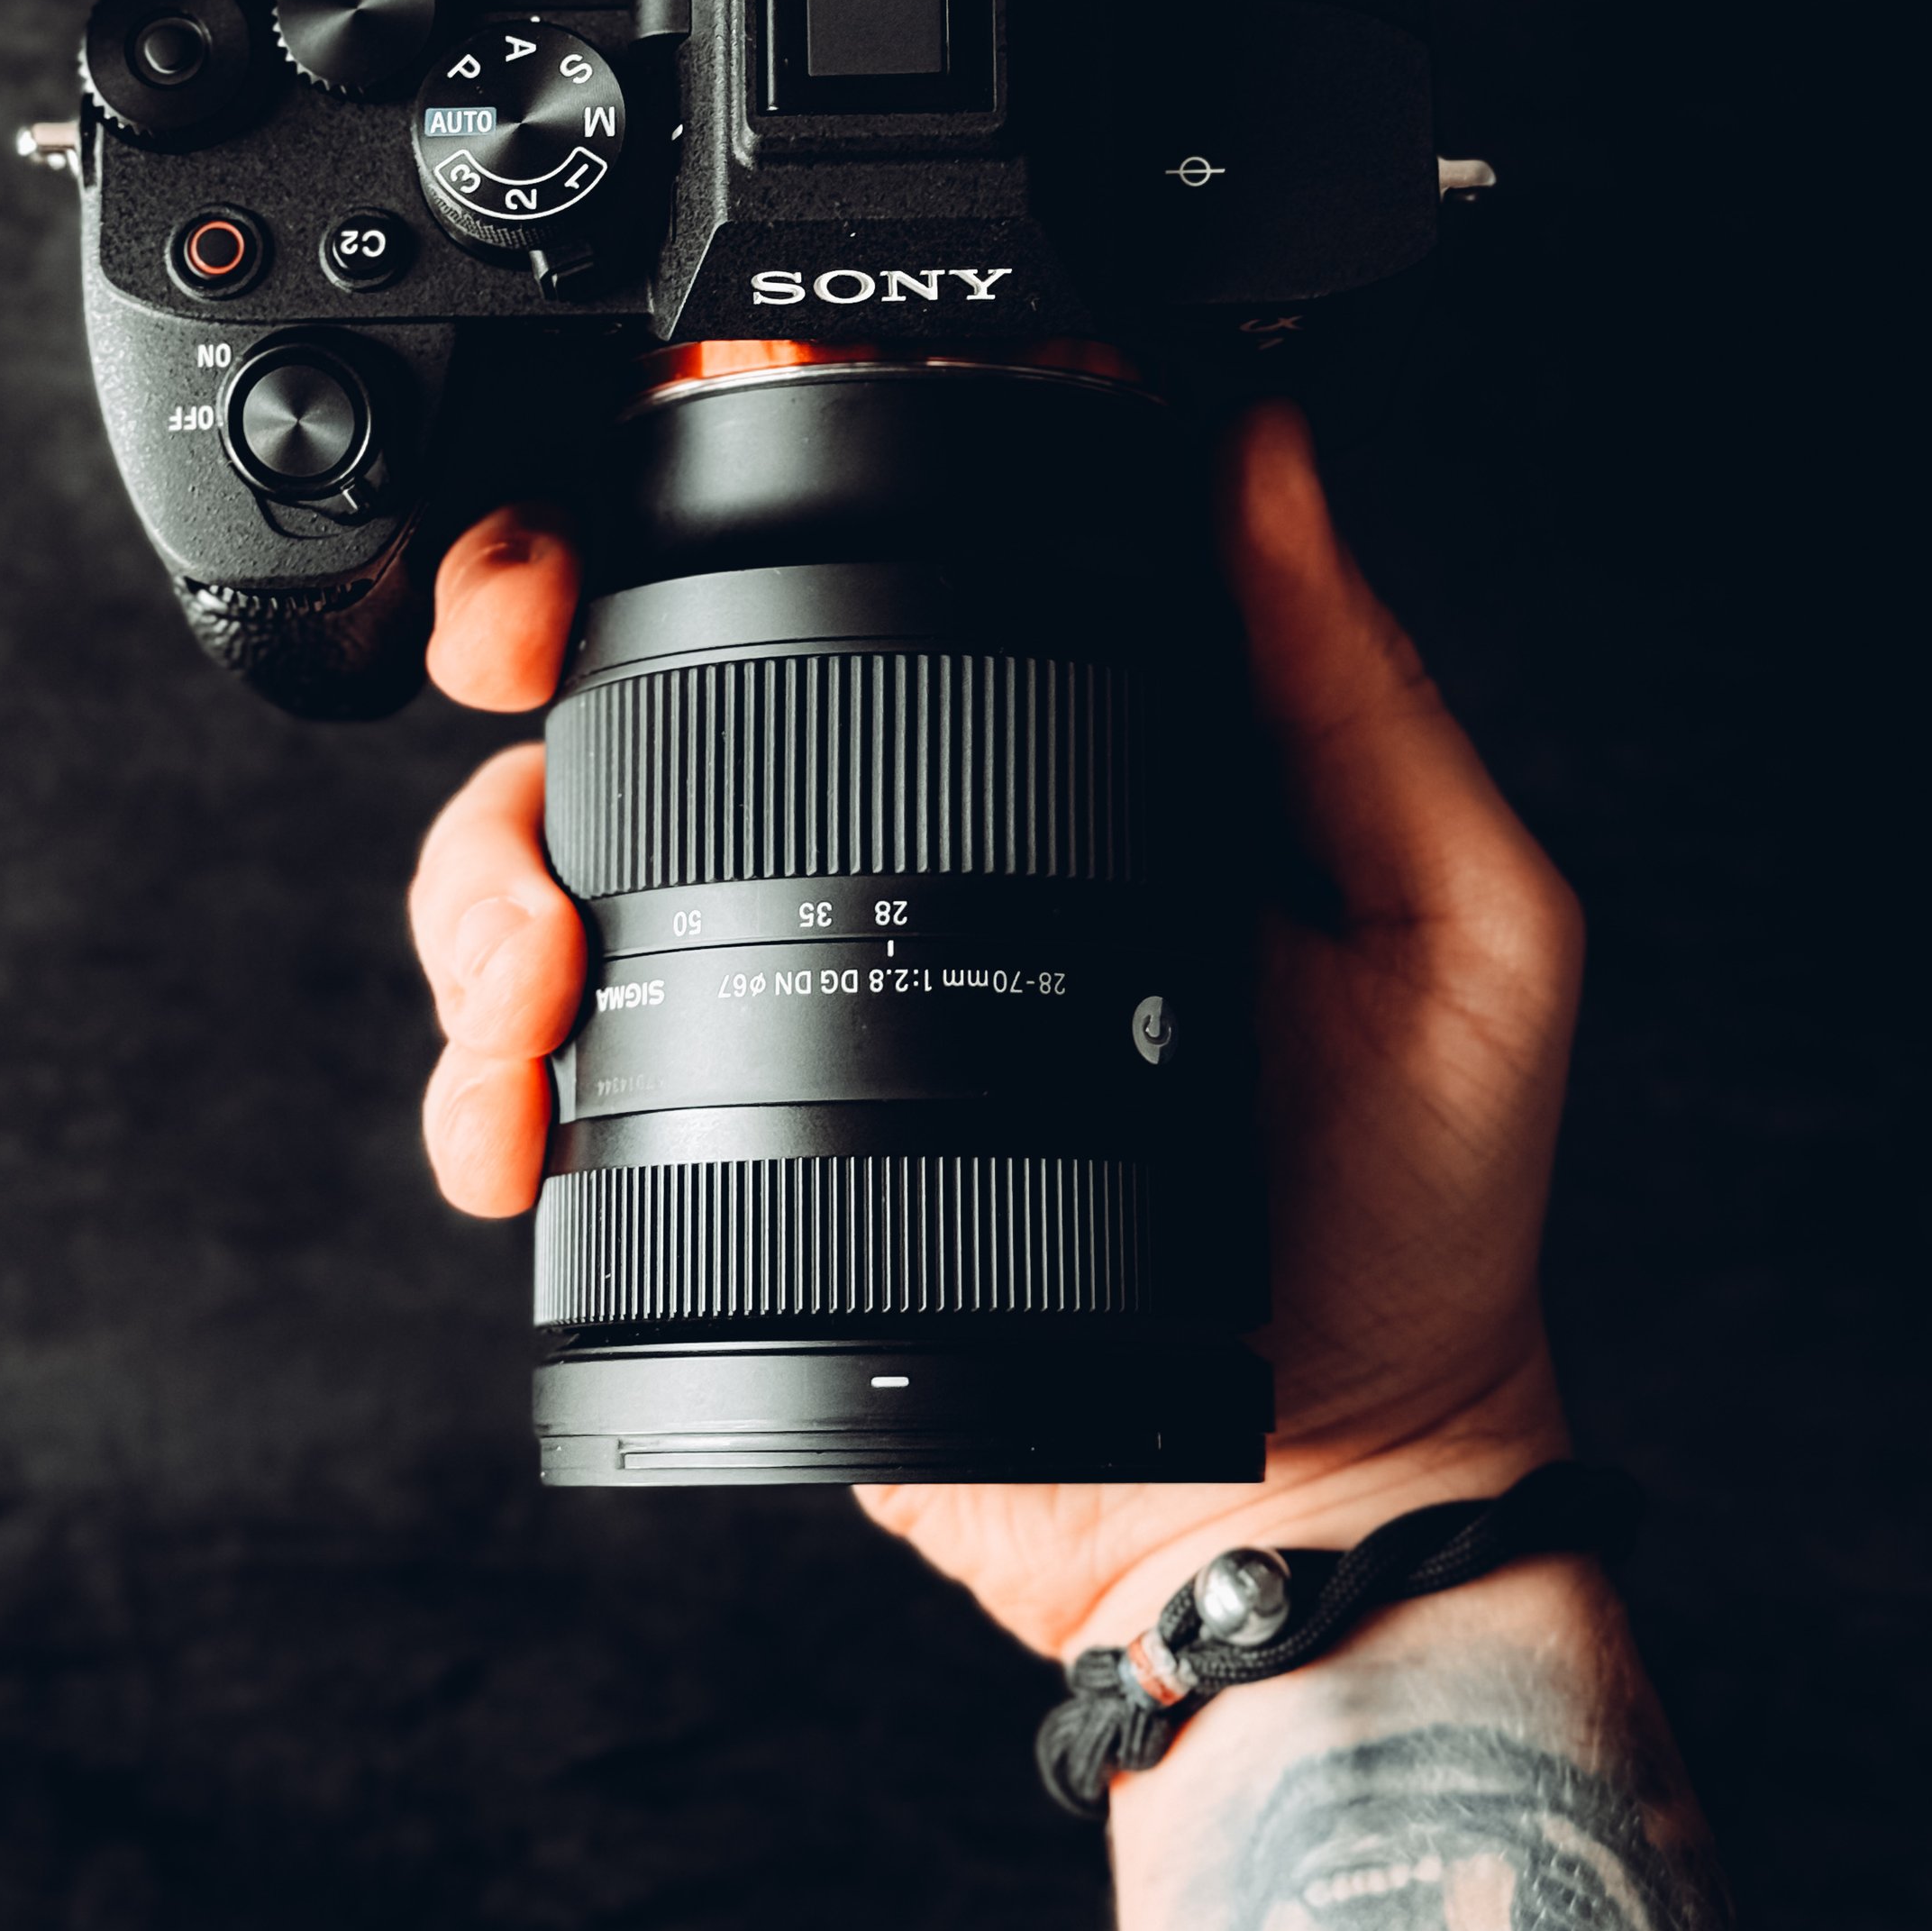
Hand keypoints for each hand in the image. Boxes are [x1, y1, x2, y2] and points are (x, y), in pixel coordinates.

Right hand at [407, 407, 1583, 1661]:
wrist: (1306, 1489)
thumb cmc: (1418, 1211)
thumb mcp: (1452, 923)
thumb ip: (1350, 689)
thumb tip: (1259, 441)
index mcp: (1066, 753)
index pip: (877, 559)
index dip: (738, 482)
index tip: (674, 449)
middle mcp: (913, 845)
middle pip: (653, 674)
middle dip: (526, 622)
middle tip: (502, 647)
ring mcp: (804, 986)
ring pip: (551, 853)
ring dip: (482, 882)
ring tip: (527, 985)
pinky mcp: (728, 1138)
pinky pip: (552, 1070)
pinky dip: (479, 1084)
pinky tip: (511, 1133)